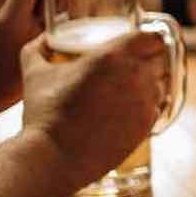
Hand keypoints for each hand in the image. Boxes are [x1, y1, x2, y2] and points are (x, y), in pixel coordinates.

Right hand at [19, 27, 166, 192]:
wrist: (55, 158)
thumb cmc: (44, 114)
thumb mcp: (34, 74)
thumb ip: (37, 50)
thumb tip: (43, 39)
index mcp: (114, 56)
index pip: (153, 38)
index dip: (149, 39)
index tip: (138, 43)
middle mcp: (137, 76)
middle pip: (160, 60)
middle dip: (148, 60)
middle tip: (130, 66)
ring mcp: (145, 102)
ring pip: (161, 84)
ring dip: (149, 83)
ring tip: (128, 89)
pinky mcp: (147, 126)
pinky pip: (157, 108)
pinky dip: (147, 106)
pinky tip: (129, 110)